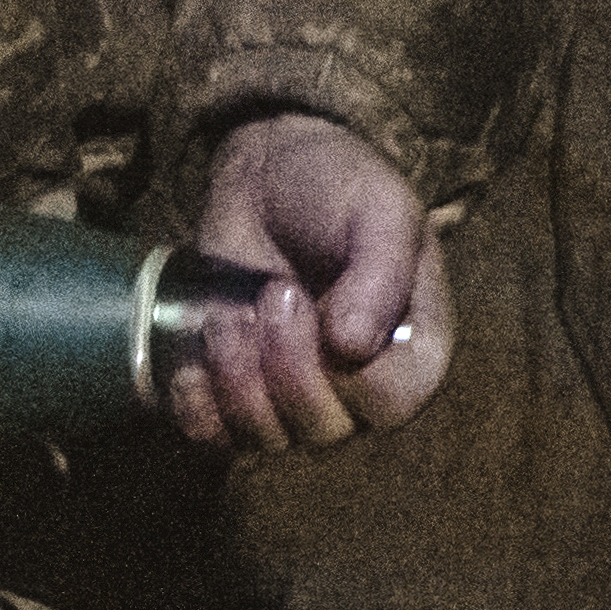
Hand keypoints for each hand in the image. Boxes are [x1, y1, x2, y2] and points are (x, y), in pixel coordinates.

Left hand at [175, 114, 448, 454]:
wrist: (268, 173)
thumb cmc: (339, 186)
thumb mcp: (380, 209)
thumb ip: (381, 273)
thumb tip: (353, 348)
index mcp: (416, 350)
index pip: (391, 403)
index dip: (348, 368)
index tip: (316, 298)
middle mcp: (362, 388)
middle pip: (325, 429)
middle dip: (285, 363)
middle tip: (274, 292)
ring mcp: (299, 398)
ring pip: (269, 436)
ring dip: (237, 375)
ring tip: (233, 312)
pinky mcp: (240, 395)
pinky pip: (218, 437)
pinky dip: (198, 405)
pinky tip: (194, 359)